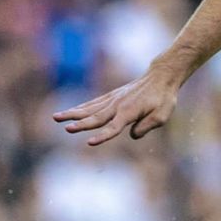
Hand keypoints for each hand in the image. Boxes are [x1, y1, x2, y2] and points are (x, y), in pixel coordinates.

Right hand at [53, 68, 180, 145]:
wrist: (161, 77)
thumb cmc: (164, 98)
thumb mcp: (162, 116)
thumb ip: (146, 127)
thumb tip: (132, 135)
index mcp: (129, 112)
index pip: (113, 127)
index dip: (102, 136)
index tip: (89, 143)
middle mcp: (118, 105)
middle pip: (96, 117)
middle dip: (81, 124)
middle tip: (66, 129)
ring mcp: (113, 99)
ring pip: (89, 108)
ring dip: (73, 113)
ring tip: (56, 117)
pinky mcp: (112, 96)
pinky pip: (93, 103)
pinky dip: (81, 108)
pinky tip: (70, 112)